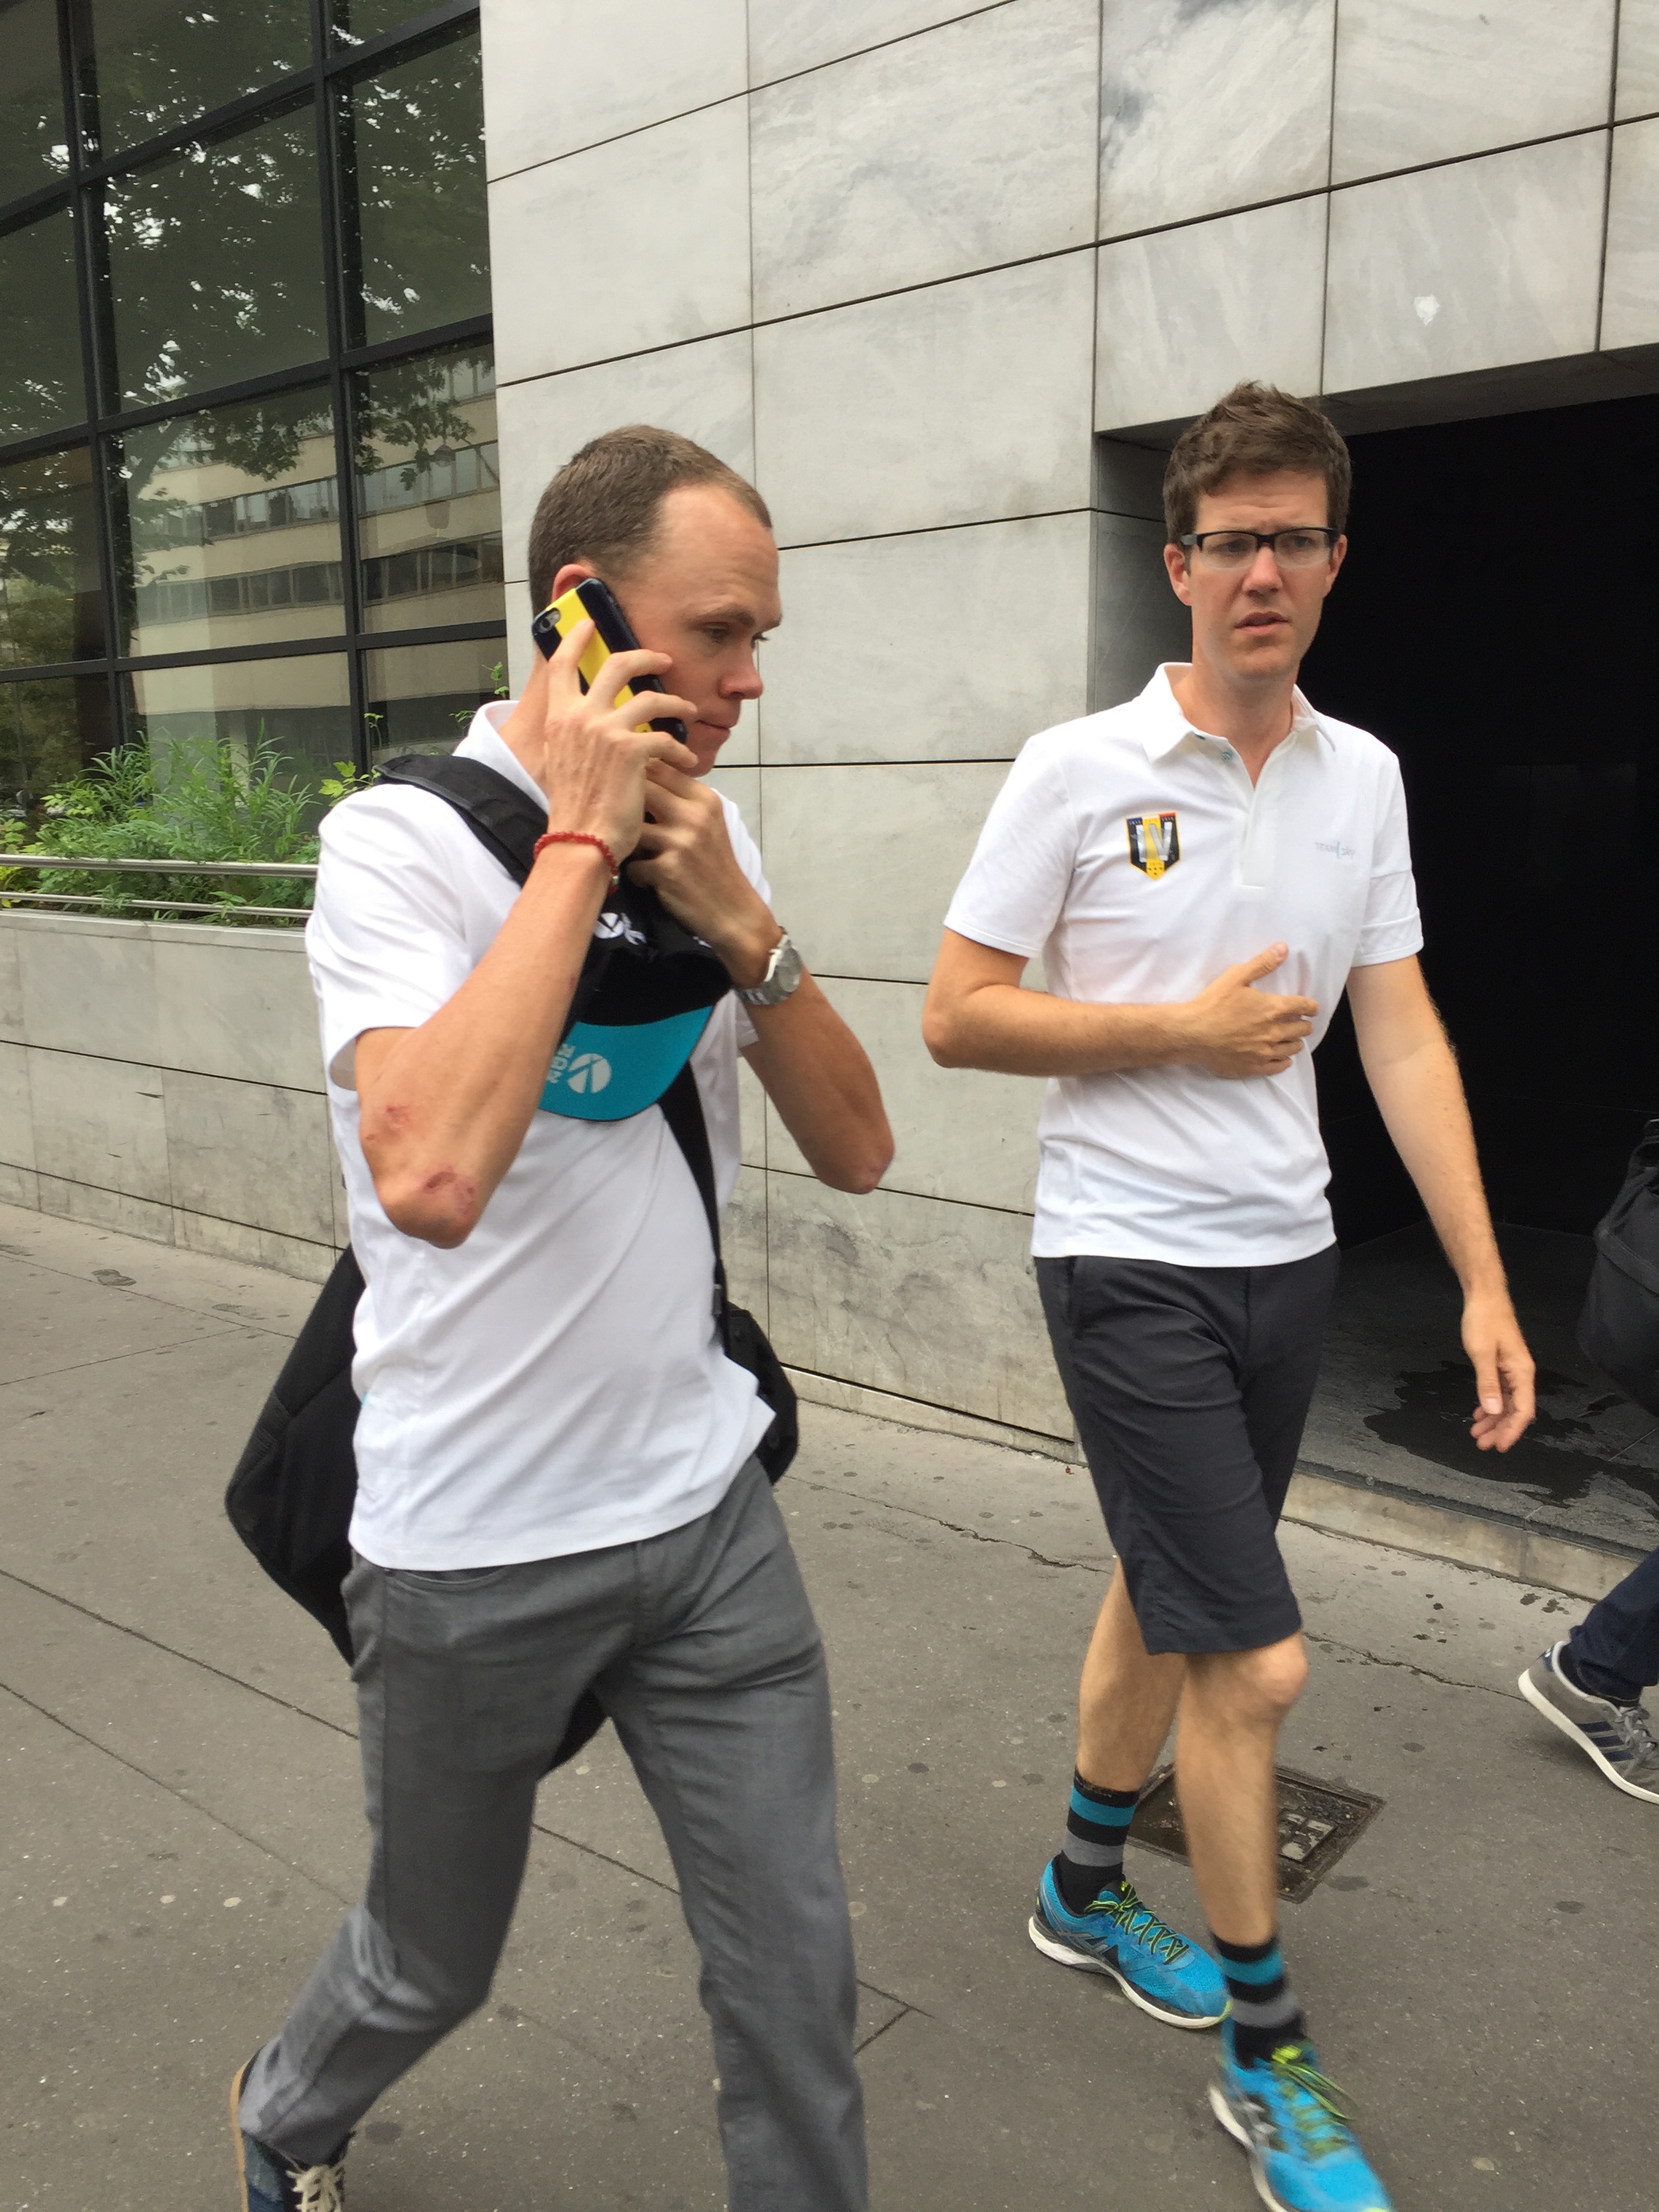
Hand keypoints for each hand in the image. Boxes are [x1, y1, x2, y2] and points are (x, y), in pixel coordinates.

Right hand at [524, 621, 698, 863]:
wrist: (581, 840)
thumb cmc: (576, 810)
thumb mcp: (565, 762)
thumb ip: (576, 736)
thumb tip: (592, 723)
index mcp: (559, 718)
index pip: (562, 664)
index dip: (577, 639)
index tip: (591, 625)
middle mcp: (579, 716)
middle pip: (617, 664)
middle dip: (646, 656)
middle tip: (665, 660)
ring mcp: (606, 730)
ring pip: (652, 697)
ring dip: (677, 703)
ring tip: (690, 711)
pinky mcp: (632, 750)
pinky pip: (666, 737)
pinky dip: (681, 748)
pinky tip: (688, 760)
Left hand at [628, 760, 779, 985]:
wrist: (733, 911)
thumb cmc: (715, 866)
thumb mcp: (708, 824)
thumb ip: (681, 800)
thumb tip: (637, 774)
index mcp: (705, 799)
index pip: (660, 767)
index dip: (635, 773)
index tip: (627, 790)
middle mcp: (694, 815)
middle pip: (641, 790)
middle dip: (625, 806)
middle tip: (622, 822)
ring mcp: (680, 842)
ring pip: (631, 828)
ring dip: (629, 843)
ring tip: (638, 855)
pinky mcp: (668, 870)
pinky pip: (633, 864)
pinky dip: (637, 874)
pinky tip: (649, 880)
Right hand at [1180, 943, 1317, 1077]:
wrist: (1191, 1033)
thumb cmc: (1212, 1003)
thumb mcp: (1236, 976)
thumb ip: (1262, 963)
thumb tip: (1283, 948)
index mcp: (1273, 1008)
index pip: (1303, 1007)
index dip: (1311, 1007)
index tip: (1312, 1008)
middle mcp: (1274, 1031)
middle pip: (1302, 1029)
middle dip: (1304, 1024)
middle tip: (1300, 1022)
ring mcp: (1265, 1052)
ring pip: (1293, 1048)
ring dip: (1295, 1042)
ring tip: (1290, 1039)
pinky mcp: (1254, 1067)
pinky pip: (1279, 1067)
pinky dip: (1284, 1061)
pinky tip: (1282, 1058)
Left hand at [1462, 1291, 1535, 1450]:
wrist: (1484, 1297)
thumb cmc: (1484, 1321)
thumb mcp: (1482, 1353)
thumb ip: (1488, 1383)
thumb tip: (1494, 1411)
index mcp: (1521, 1372)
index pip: (1523, 1410)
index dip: (1513, 1430)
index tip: (1500, 1446)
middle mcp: (1520, 1374)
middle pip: (1516, 1410)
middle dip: (1500, 1429)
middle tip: (1482, 1444)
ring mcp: (1511, 1370)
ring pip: (1507, 1403)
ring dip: (1494, 1420)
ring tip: (1477, 1434)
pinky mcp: (1502, 1366)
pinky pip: (1500, 1393)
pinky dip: (1490, 1405)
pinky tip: (1479, 1414)